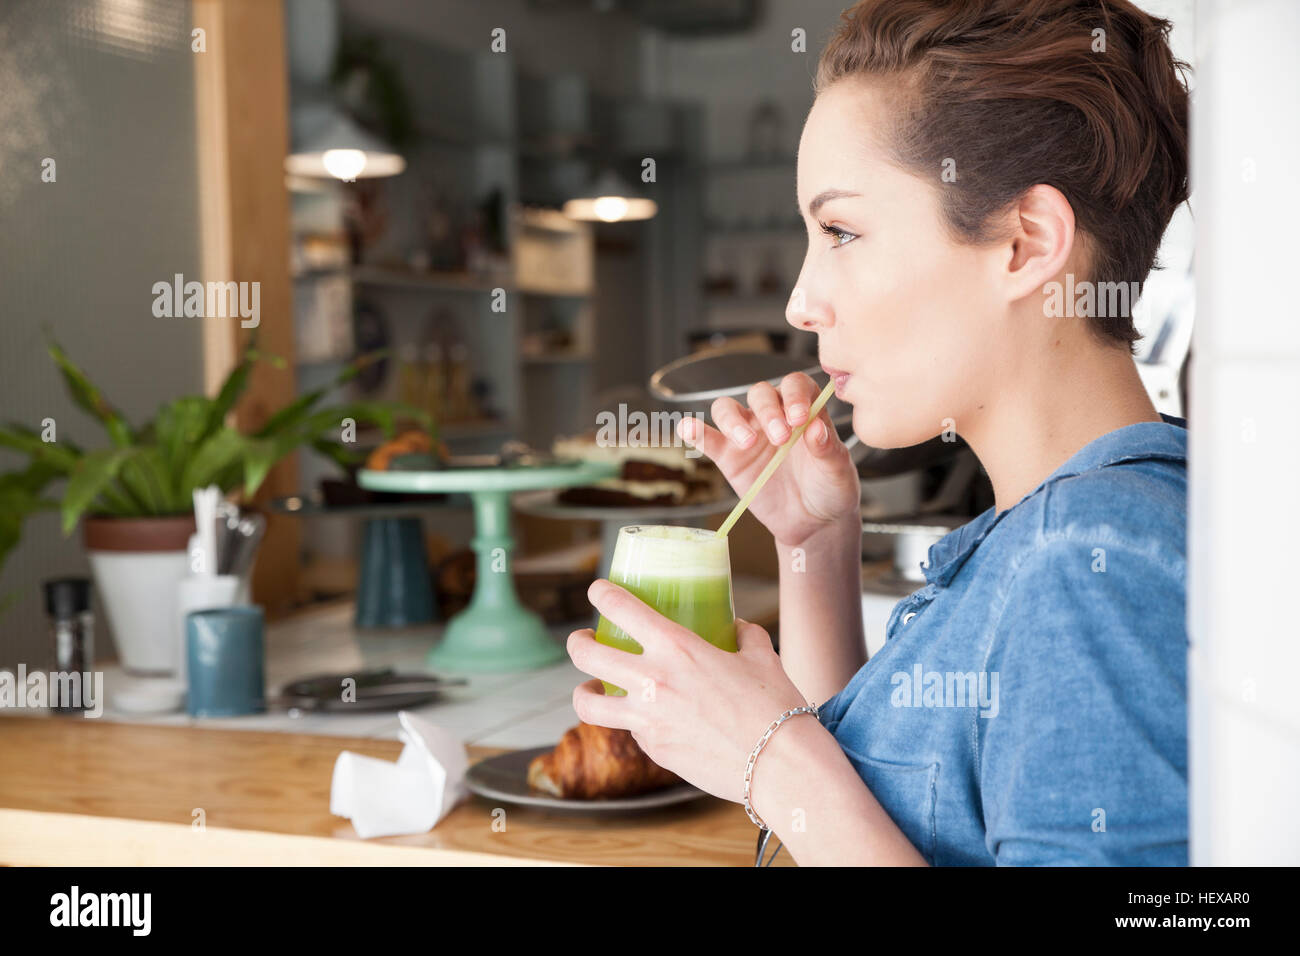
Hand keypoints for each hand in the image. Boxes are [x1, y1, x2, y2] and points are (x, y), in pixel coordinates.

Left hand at [567, 579, 808, 802]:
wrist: (779, 765)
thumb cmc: (775, 706)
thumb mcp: (762, 656)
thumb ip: (744, 635)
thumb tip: (736, 627)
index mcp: (677, 648)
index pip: (621, 609)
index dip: (601, 594)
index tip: (597, 591)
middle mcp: (652, 681)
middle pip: (586, 655)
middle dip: (577, 642)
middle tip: (583, 640)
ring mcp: (648, 720)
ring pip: (587, 704)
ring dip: (583, 691)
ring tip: (590, 688)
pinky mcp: (654, 750)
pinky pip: (631, 731)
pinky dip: (633, 722)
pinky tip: (649, 720)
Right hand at [677, 372, 858, 547]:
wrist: (813, 523)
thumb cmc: (830, 489)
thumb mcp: (838, 471)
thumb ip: (827, 449)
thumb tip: (816, 428)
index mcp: (805, 410)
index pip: (795, 385)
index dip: (795, 395)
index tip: (799, 418)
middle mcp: (774, 415)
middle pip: (760, 394)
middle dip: (768, 411)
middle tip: (780, 438)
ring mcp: (749, 434)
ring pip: (728, 409)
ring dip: (733, 420)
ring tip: (747, 443)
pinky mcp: (729, 457)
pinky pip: (707, 438)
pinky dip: (695, 431)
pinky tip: (689, 428)